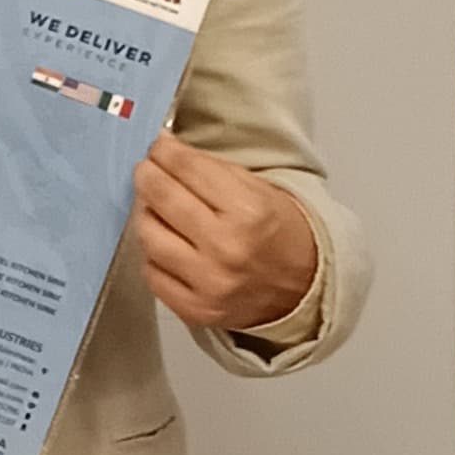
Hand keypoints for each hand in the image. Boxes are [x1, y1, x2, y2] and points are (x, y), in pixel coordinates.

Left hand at [134, 134, 318, 330]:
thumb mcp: (258, 190)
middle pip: (160, 197)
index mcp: (249, 211)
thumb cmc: (279, 233)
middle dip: (148, 175)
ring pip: (148, 234)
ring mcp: (209, 282)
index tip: (157, 146)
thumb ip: (208, 168)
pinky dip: (153, 254)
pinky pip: (151, 272)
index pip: (186, 167)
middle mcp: (226, 248)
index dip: (164, 150)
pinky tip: (167, 245)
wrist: (307, 288)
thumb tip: (162, 149)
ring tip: (157, 208)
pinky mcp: (195, 309)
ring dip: (146, 215)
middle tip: (147, 169)